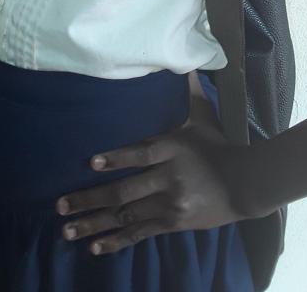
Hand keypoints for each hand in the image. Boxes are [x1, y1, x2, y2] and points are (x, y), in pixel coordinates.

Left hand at [55, 107, 249, 255]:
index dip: (117, 158)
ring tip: (68, 231)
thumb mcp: (203, 117)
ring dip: (95, 224)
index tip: (92, 161)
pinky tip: (95, 246)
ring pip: (126, 216)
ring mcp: (170, 204)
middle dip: (90, 199)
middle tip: (61, 205)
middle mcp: (168, 178)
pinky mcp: (173, 223)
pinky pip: (140, 232)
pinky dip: (117, 240)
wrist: (246, 185)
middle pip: (125, 191)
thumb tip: (187, 60)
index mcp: (173, 149)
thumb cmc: (218, 146)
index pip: (141, 154)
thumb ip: (190, 93)